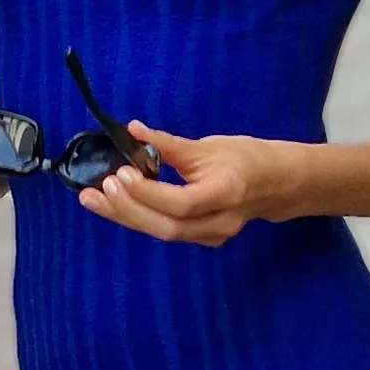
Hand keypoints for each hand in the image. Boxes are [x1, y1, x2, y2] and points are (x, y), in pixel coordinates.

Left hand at [79, 121, 301, 245]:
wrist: (276, 184)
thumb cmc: (245, 158)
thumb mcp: (208, 146)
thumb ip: (169, 144)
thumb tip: (132, 130)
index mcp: (226, 193)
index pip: (181, 203)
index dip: (148, 192)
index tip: (121, 173)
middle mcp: (219, 222)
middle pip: (167, 227)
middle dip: (129, 209)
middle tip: (99, 188)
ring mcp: (211, 236)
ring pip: (162, 232)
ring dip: (125, 216)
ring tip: (92, 200)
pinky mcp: (201, 239)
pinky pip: (164, 230)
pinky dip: (138, 217)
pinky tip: (113, 205)